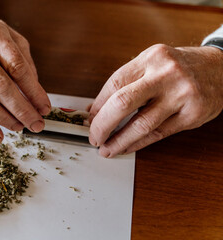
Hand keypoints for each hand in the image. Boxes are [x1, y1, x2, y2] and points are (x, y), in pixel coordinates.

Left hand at [89, 44, 222, 157]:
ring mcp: (181, 95)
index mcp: (150, 58)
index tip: (90, 119)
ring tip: (106, 149)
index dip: (98, 105)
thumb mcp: (152, 64)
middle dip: (102, 125)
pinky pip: (158, 134)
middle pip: (123, 103)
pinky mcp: (192, 115)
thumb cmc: (180, 67)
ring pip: (141, 124)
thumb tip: (96, 109)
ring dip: (118, 141)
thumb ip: (126, 83)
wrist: (221, 68)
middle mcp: (165, 74)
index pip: (114, 84)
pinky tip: (126, 148)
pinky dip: (137, 144)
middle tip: (94, 137)